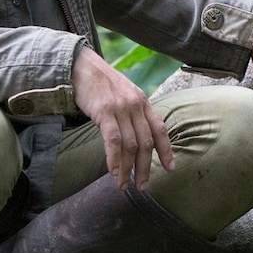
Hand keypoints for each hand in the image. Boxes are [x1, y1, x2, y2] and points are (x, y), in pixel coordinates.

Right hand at [72, 44, 174, 188]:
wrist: (82, 66)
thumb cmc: (101, 83)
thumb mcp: (125, 94)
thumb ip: (133, 113)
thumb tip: (138, 137)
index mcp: (143, 102)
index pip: (160, 129)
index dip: (166, 150)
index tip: (170, 168)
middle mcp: (136, 105)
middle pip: (146, 142)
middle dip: (145, 167)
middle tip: (143, 186)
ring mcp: (121, 108)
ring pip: (131, 145)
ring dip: (128, 169)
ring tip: (123, 185)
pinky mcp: (105, 112)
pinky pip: (113, 140)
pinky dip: (114, 159)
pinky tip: (113, 171)